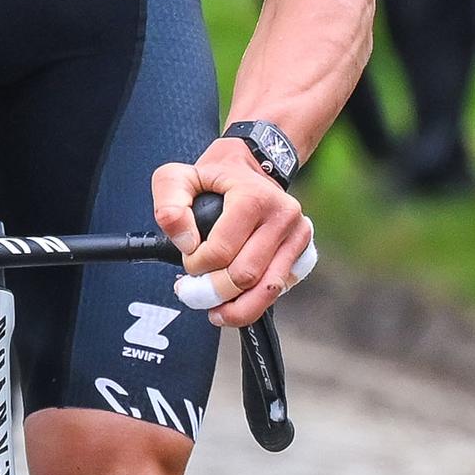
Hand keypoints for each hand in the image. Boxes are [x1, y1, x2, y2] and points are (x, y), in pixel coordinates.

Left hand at [153, 140, 313, 328]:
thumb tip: (187, 245)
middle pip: (245, 276)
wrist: (255, 165)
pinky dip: (255, 303)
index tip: (188, 259)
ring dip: (236, 309)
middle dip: (212, 291)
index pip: (221, 252)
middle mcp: (283, 216)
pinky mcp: (305, 251)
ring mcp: (299, 235)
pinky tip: (235, 301)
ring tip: (214, 310)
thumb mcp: (178, 177)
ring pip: (267, 291)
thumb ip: (169, 207)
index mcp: (254, 197)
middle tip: (193, 289)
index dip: (196, 265)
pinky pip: (280, 290)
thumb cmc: (215, 177)